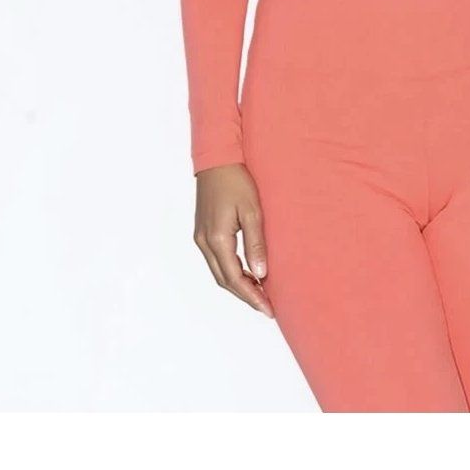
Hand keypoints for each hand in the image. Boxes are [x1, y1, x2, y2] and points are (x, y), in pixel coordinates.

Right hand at [193, 163, 274, 317]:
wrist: (216, 159)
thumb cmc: (236, 180)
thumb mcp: (252, 211)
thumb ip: (255, 243)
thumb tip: (261, 275)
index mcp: (216, 239)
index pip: (234, 278)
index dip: (252, 296)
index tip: (268, 309)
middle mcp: (204, 242)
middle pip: (224, 280)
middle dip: (246, 296)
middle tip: (267, 307)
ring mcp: (201, 238)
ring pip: (219, 272)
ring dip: (238, 285)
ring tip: (260, 293)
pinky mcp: (203, 232)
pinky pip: (217, 260)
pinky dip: (232, 271)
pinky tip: (247, 272)